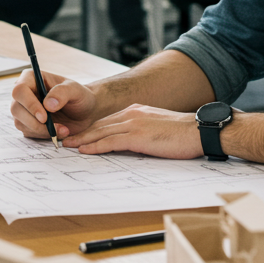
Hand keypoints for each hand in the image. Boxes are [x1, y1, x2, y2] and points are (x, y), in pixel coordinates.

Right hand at [10, 70, 99, 139]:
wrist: (84, 112)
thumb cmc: (79, 96)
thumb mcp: (76, 91)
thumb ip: (62, 93)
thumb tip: (47, 104)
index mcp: (31, 78)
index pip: (20, 90)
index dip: (29, 104)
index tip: (44, 117)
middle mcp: (24, 93)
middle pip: (16, 108)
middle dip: (35, 122)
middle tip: (54, 128)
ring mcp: (23, 109)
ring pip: (20, 123)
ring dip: (41, 130)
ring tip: (63, 130)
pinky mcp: (27, 123)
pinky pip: (28, 132)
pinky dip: (43, 135)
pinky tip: (59, 132)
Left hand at [64, 104, 203, 157]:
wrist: (198, 131)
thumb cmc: (182, 134)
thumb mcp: (157, 128)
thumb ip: (141, 131)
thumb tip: (130, 143)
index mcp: (136, 111)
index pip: (107, 121)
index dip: (91, 129)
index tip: (79, 136)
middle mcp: (131, 114)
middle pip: (99, 125)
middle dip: (81, 134)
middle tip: (65, 140)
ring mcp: (133, 123)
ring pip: (100, 132)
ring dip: (82, 140)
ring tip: (68, 146)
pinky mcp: (137, 136)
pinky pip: (110, 141)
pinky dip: (95, 146)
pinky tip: (84, 151)